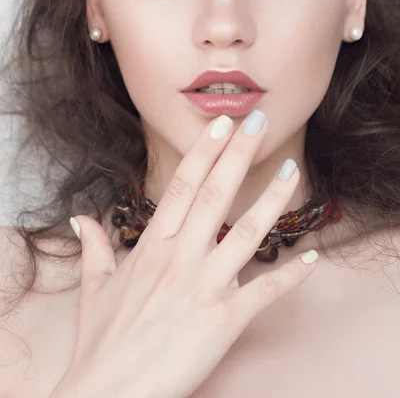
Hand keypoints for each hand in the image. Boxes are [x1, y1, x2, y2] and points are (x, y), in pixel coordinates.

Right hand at [50, 111, 318, 397]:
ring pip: (245, 233)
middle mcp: (180, 259)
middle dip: (239, 155)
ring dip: (272, 199)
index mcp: (152, 248)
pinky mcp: (223, 321)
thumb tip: (81, 218)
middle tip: (258, 121)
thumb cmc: (101, 343)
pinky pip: (263, 293)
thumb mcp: (94, 288)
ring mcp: (203, 288)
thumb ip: (93, 246)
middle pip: (215, 195)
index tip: (221, 125)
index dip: (204, 153)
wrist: (107, 396)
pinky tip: (314, 257)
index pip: (182, 188)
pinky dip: (291, 277)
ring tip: (291, 169)